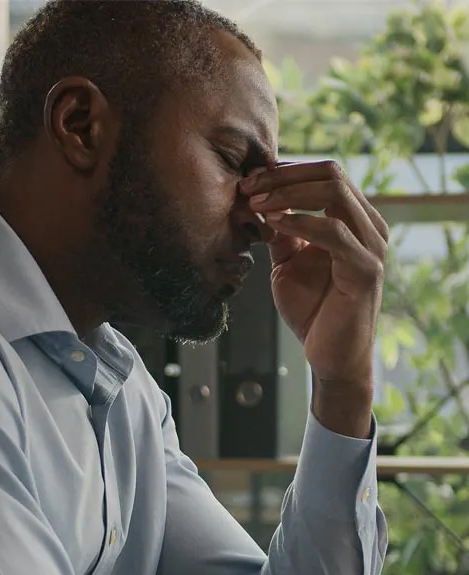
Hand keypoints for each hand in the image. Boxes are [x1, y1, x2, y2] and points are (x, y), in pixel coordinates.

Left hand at [240, 162, 388, 436]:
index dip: (285, 171)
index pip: (325, 173)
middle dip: (283, 175)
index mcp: (355, 220)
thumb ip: (280, 231)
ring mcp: (372, 245)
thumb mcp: (289, 263)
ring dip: (287, 192)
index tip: (249, 182)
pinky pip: (332, 231)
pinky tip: (273, 222)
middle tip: (248, 187)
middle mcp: (370, 226)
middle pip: (331, 173)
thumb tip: (256, 201)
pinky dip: (298, 220)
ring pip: (334, 191)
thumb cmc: (313, 311)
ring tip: (255, 202)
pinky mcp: (365, 269)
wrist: (330, 357)